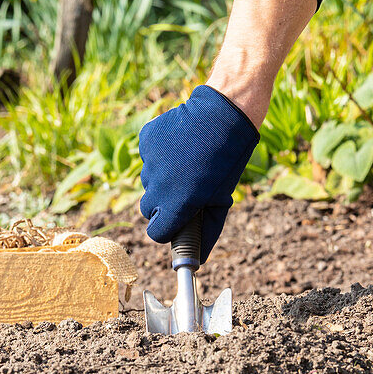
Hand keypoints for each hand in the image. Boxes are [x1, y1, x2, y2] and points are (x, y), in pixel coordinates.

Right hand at [139, 85, 258, 262]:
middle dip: (163, 205)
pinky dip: (159, 155)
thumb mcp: (222, 199)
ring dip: (162, 178)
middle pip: (147, 209)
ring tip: (186, 163)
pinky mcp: (145, 140)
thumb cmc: (227, 161)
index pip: (156, 233)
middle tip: (184, 191)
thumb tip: (198, 260)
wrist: (224, 114)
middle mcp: (157, 185)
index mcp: (176, 204)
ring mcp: (148, 161)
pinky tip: (179, 146)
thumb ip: (207, 230)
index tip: (176, 222)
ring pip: (148, 181)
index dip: (167, 229)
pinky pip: (147, 156)